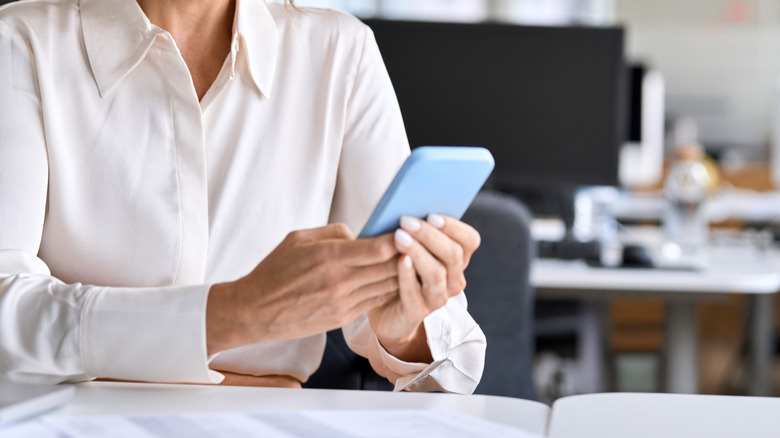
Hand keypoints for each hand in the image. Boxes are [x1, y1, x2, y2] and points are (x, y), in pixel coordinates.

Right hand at [206, 224, 399, 354]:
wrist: (256, 311)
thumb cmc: (274, 271)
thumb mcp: (299, 239)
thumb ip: (333, 233)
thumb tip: (360, 234)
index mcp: (329, 257)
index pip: (378, 248)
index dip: (398, 238)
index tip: (409, 228)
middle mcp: (340, 282)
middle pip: (389, 267)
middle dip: (407, 254)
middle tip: (420, 242)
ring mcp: (344, 302)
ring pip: (387, 285)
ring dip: (402, 273)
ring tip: (414, 259)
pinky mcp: (343, 317)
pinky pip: (375, 300)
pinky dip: (388, 288)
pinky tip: (396, 278)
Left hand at [368, 214, 479, 361]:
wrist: (384, 309)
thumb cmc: (397, 269)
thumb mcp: (410, 246)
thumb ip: (416, 230)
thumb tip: (408, 205)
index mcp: (456, 259)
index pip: (469, 240)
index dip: (454, 227)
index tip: (431, 214)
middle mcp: (453, 279)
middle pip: (453, 254)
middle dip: (429, 235)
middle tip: (406, 220)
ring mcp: (437, 297)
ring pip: (437, 273)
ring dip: (418, 252)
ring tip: (399, 237)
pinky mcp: (417, 313)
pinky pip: (414, 293)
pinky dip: (407, 275)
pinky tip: (399, 260)